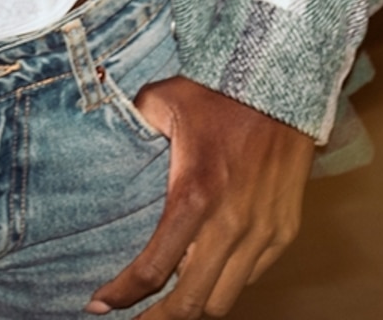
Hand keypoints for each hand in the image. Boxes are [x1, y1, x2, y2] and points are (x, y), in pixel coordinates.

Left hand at [88, 77, 310, 315]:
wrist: (282, 84)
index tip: (98, 304)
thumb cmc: (217, 92)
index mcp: (194, 195)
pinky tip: (207, 272)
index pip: (154, 269)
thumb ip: (131, 125)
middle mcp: (231, 224)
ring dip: (196, 304)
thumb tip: (107, 135)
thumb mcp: (160, 101)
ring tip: (171, 301)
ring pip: (225, 299)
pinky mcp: (284, 231)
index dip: (122, 294)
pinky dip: (226, 282)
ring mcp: (262, 232)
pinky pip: (251, 277)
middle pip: (192, 303)